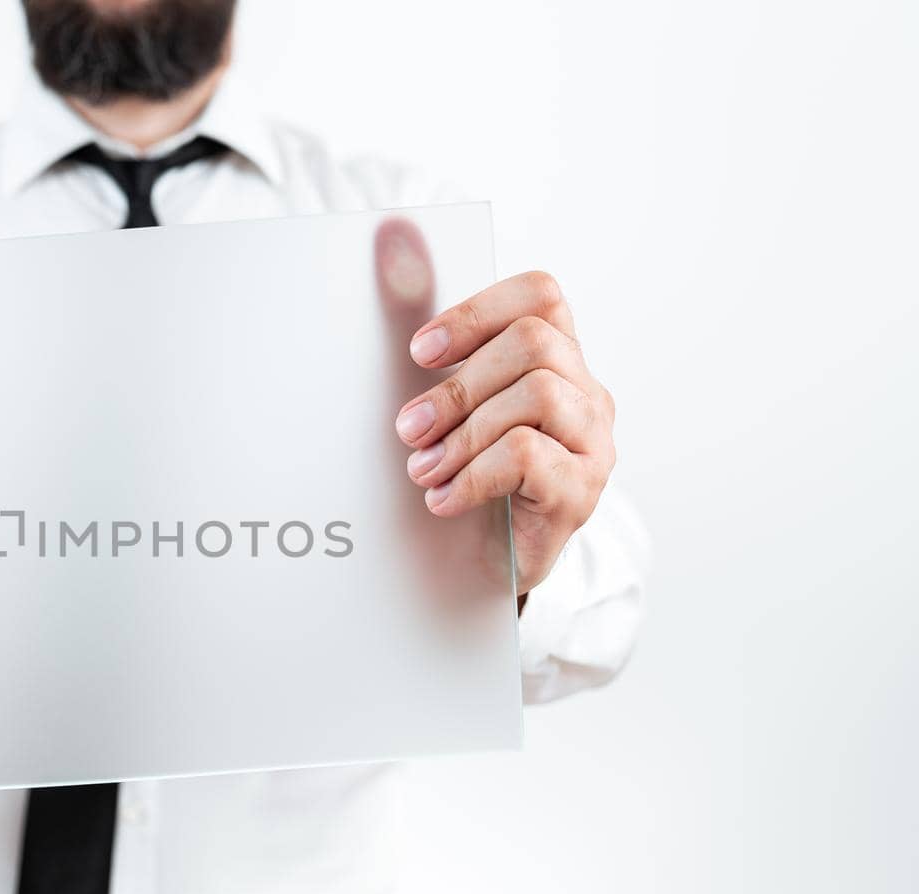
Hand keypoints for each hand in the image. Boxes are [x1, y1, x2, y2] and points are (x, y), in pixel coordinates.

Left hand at [376, 220, 614, 595]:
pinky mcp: (583, 492)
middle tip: (408, 428)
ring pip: (533, 396)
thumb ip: (424, 333)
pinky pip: (529, 455)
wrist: (488, 568)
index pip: (543, 296)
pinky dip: (473, 476)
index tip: (420, 352)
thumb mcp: (444, 406)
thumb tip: (389, 235)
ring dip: (462, 433)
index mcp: (557, 360)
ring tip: (423, 468)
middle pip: (534, 345)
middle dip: (458, 384)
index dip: (478, 311)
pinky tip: (443, 499)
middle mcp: (586, 394)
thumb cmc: (466, 474)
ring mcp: (594, 443)